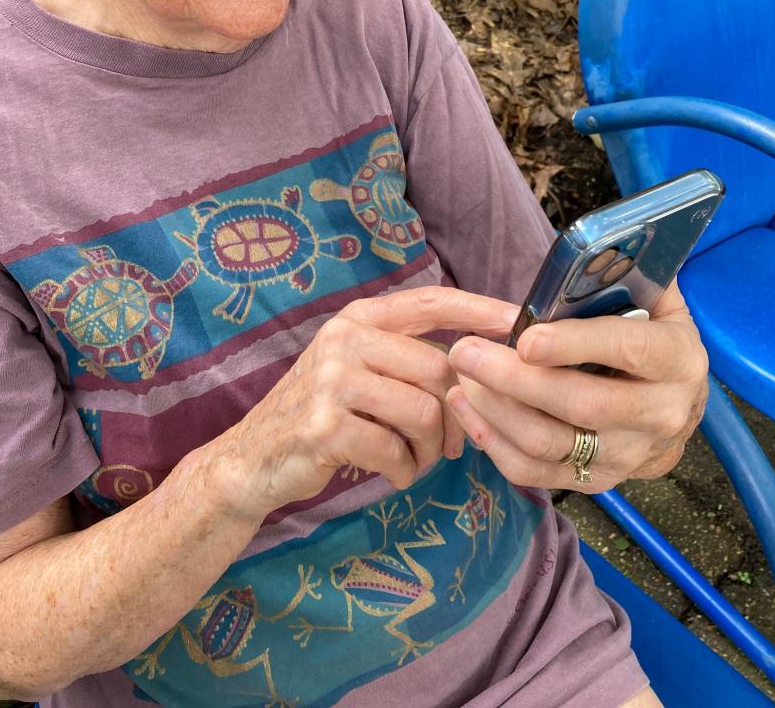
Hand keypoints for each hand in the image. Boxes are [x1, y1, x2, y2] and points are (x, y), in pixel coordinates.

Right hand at [220, 286, 515, 521]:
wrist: (253, 459)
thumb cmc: (322, 414)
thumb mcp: (358, 369)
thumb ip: (406, 357)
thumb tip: (483, 364)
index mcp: (359, 318)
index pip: (431, 301)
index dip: (480, 309)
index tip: (521, 321)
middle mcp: (345, 338)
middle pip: (438, 367)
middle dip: (456, 413)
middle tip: (452, 445)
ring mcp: (332, 380)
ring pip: (423, 410)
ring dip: (432, 449)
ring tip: (418, 461)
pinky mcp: (325, 426)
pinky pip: (394, 449)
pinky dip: (405, 471)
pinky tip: (394, 473)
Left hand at [444, 280, 708, 491]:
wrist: (679, 407)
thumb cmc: (652, 336)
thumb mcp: (656, 300)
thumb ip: (625, 276)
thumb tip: (587, 251)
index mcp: (678, 359)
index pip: (628, 350)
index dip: (576, 344)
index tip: (525, 338)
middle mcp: (661, 414)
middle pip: (581, 405)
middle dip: (514, 379)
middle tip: (464, 352)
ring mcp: (630, 455)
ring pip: (551, 443)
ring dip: (495, 412)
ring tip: (459, 378)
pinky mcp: (598, 481)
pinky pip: (536, 473)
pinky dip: (494, 443)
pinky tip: (467, 411)